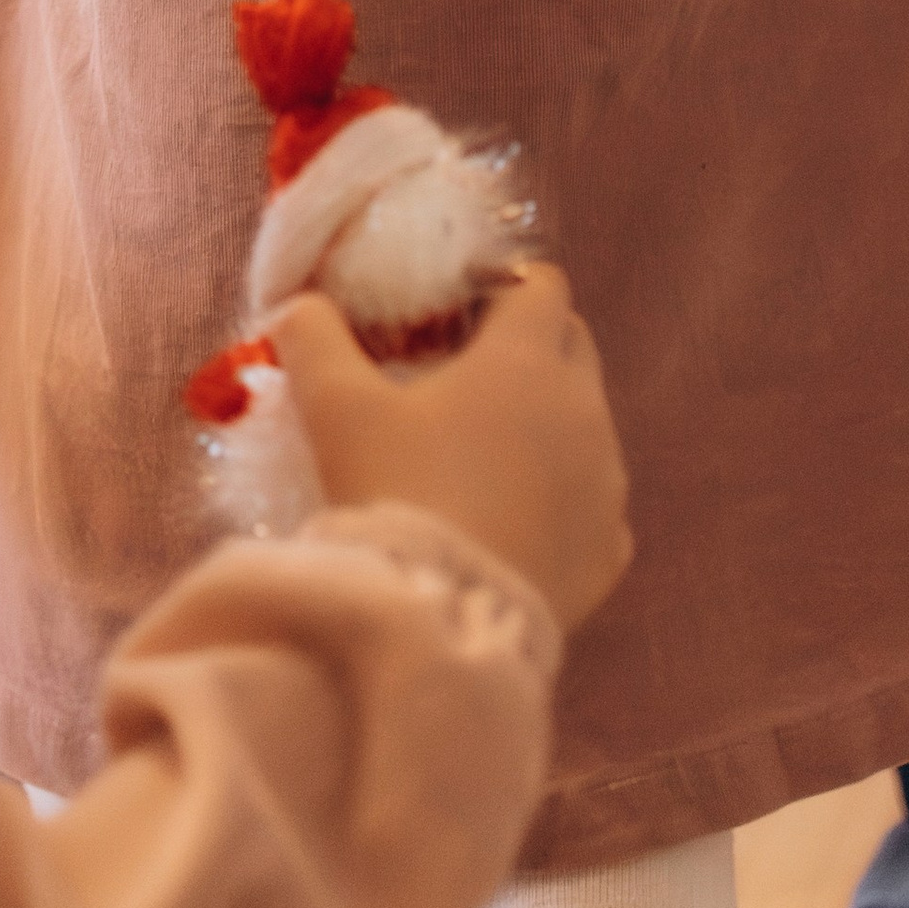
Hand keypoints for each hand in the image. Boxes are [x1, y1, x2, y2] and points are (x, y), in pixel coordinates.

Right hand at [272, 267, 633, 638]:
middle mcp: (585, 410)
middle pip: (573, 345)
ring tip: (477, 460)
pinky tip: (508, 523)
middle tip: (460, 378)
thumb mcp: (336, 409)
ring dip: (544, 425)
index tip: (453, 316)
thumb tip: (298, 306)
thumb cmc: (395, 492)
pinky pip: (593, 503)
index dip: (499, 289)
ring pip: (587, 426)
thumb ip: (314, 339)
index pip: (541, 285)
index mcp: (528, 359)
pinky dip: (560, 500)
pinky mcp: (610, 550)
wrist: (442, 622)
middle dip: (527, 346)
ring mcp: (607, 483)